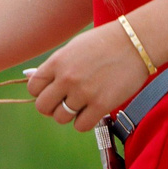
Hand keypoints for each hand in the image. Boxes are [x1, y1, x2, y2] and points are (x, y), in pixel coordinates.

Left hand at [25, 22, 146, 132]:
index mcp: (56, 63)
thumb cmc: (105, 43)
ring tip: (82, 105)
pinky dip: (84, 122)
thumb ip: (54, 66)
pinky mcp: (102, 104)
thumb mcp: (73, 48)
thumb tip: (30, 77)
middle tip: (64, 102)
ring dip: (69, 115)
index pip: (33, 88)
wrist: (137, 42)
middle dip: (51, 107)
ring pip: (61, 118)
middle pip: (42, 107)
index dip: (41, 92)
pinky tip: (92, 111)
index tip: (54, 91)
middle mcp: (66, 78)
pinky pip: (81, 126)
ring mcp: (84, 92)